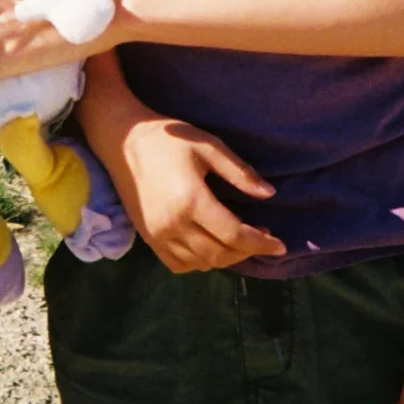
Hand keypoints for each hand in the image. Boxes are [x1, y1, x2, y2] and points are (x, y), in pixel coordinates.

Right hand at [111, 114, 287, 273]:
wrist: (123, 141)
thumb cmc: (169, 138)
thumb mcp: (209, 146)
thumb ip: (240, 172)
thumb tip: (270, 194)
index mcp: (191, 200)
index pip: (234, 235)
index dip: (261, 243)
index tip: (280, 244)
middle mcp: (173, 225)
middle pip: (220, 254)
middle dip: (247, 252)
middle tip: (262, 236)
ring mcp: (158, 235)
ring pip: (201, 263)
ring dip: (226, 258)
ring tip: (239, 240)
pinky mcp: (148, 239)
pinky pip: (180, 265)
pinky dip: (201, 262)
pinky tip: (211, 246)